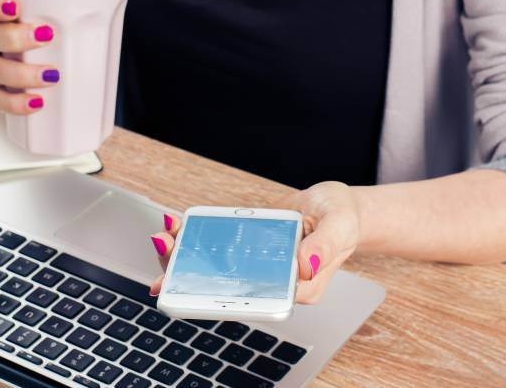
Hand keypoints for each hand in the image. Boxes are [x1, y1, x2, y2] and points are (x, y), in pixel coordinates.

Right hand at [0, 0, 59, 113]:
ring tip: (50, 76)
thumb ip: (42, 3)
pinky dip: (14, 103)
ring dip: (21, 74)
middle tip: (45, 37)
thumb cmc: (15, 20)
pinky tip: (36, 103)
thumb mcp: (24, 2)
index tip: (15, 8)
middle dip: (15, 39)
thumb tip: (87, 7)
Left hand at [148, 182, 362, 303]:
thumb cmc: (342, 218)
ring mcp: (257, 265)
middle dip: (189, 275)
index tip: (191, 287)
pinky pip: (218, 246)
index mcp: (295, 288)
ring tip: (164, 238)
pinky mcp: (247, 247)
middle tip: (165, 254)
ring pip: (215, 268)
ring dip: (185, 256)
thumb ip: (324, 245)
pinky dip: (196, 238)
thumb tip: (304, 264)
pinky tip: (178, 228)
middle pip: (225, 287)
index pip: (253, 300)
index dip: (218, 298)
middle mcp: (272, 281)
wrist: (335, 204)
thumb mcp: (339, 225)